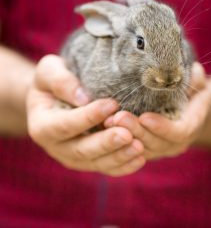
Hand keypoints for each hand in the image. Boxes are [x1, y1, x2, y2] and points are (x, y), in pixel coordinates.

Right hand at [27, 55, 144, 175]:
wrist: (56, 98)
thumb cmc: (54, 81)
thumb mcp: (49, 72)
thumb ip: (61, 81)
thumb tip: (83, 98)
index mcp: (42, 126)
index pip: (65, 124)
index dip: (88, 116)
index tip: (112, 104)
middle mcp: (56, 147)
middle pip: (82, 149)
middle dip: (106, 142)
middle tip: (128, 134)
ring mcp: (73, 157)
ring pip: (97, 163)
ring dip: (119, 156)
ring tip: (139, 147)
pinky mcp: (89, 161)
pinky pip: (106, 167)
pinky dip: (124, 165)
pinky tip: (140, 158)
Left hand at [105, 62, 208, 159]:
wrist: (185, 110)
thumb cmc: (190, 93)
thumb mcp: (196, 85)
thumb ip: (196, 80)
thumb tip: (194, 69)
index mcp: (191, 126)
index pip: (178, 133)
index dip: (161, 127)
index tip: (144, 117)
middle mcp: (175, 143)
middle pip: (156, 144)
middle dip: (137, 131)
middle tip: (118, 117)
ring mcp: (160, 149)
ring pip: (141, 150)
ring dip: (124, 138)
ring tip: (107, 122)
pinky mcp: (146, 149)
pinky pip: (131, 150)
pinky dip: (119, 141)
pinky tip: (104, 128)